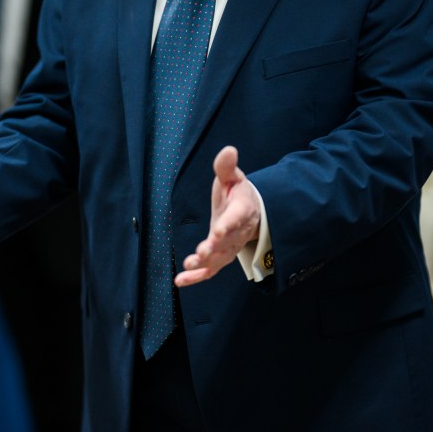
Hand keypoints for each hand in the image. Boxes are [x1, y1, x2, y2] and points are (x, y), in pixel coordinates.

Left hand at [176, 146, 260, 286]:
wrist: (252, 214)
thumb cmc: (238, 194)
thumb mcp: (233, 177)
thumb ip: (227, 167)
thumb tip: (228, 150)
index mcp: (241, 211)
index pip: (235, 219)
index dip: (227, 226)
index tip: (218, 231)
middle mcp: (237, 233)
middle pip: (226, 243)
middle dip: (213, 249)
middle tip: (201, 253)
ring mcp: (229, 248)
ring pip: (219, 260)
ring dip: (204, 265)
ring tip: (188, 267)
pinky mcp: (221, 257)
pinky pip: (210, 271)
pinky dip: (196, 277)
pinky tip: (180, 281)